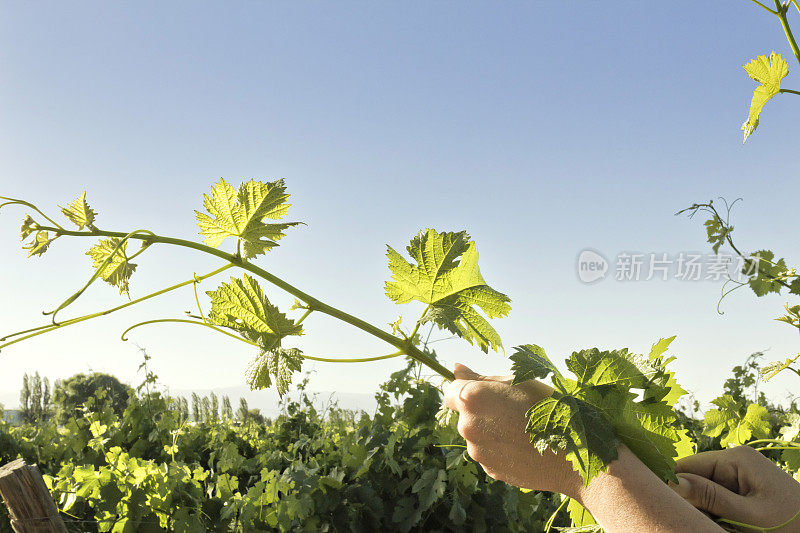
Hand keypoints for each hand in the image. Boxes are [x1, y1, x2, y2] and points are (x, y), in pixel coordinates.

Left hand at [443, 363, 581, 496]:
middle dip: (480, 411)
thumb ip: (481, 377)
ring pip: (476, 436)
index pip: (450, 391)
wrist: (573, 454)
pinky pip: (488, 454)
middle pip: (464, 415)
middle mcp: (468, 426)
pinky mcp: (490, 470)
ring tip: (521, 429)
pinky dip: (500, 448)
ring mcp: (478, 452)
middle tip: (511, 409)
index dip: (465, 389)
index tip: (485, 392)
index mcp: (472, 398)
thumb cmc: (548, 408)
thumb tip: (455, 369)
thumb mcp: (517, 381)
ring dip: (490, 430)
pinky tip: (523, 446)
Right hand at [673, 446, 799, 531]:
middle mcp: (735, 462)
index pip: (687, 466)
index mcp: (737, 458)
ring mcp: (740, 477)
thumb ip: (710, 498)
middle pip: (694, 480)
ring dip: (705, 512)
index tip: (672, 510)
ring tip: (722, 526)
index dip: (675, 487)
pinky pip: (718, 502)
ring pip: (704, 494)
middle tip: (707, 522)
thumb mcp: (749, 516)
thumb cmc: (792, 526)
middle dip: (694, 503)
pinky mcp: (744, 492)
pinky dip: (716, 516)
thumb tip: (671, 482)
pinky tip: (725, 526)